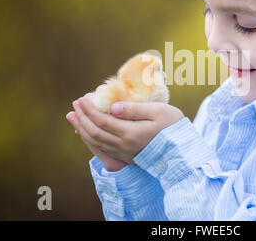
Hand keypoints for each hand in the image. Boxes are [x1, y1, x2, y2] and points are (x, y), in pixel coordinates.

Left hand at [70, 95, 184, 163]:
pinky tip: (86, 132)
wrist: (183, 152)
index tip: (82, 97)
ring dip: (81, 128)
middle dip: (82, 117)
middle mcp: (123, 145)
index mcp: (131, 133)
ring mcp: (124, 153)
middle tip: (75, 104)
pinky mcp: (126, 157)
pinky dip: (90, 139)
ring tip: (73, 117)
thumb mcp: (158, 111)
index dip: (89, 109)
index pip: (102, 120)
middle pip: (94, 132)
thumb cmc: (173, 127)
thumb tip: (113, 107)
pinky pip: (101, 149)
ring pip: (95, 142)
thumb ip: (135, 109)